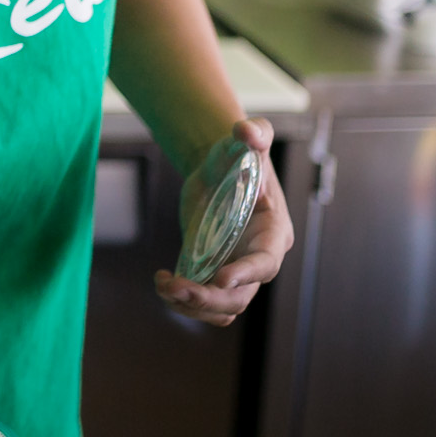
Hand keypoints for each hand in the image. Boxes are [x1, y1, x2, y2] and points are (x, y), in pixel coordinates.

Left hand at [155, 117, 293, 325]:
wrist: (216, 167)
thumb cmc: (236, 153)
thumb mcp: (244, 142)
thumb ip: (253, 134)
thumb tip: (247, 130)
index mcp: (273, 232)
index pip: (265, 262)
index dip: (246, 273)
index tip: (220, 278)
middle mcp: (257, 258)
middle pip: (241, 295)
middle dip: (209, 297)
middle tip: (176, 287)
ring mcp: (234, 269)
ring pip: (223, 306)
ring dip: (193, 306)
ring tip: (164, 286)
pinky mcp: (211, 271)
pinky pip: (204, 301)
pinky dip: (183, 301)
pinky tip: (162, 281)